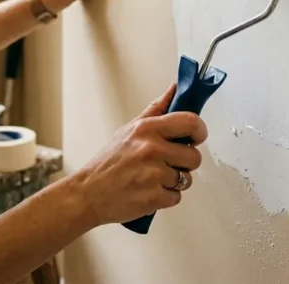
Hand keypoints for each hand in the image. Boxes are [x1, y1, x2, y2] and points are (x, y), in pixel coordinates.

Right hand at [69, 84, 208, 225]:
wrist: (88, 193)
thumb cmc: (108, 162)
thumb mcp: (129, 129)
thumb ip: (155, 110)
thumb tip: (174, 90)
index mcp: (146, 129)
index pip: (191, 122)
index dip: (200, 131)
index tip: (197, 137)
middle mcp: (151, 149)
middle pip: (194, 156)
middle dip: (186, 162)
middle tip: (170, 163)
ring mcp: (153, 174)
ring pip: (186, 179)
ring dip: (175, 182)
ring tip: (154, 178)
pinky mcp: (154, 197)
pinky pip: (177, 197)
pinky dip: (166, 197)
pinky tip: (149, 191)